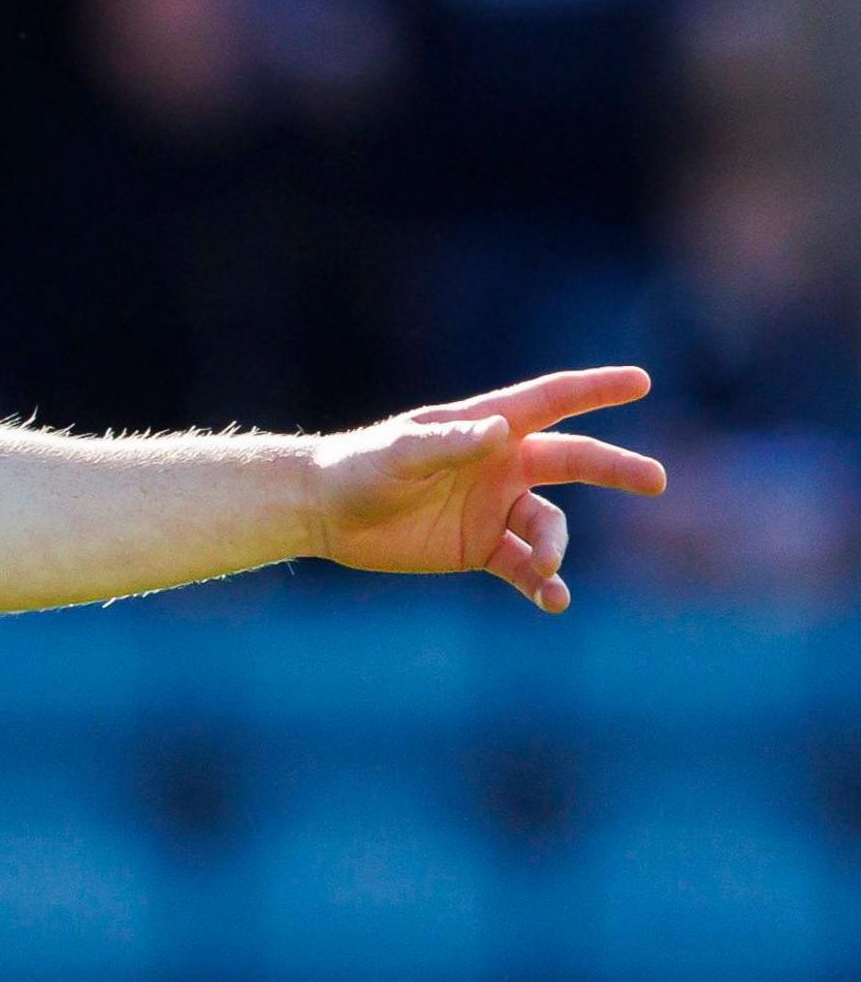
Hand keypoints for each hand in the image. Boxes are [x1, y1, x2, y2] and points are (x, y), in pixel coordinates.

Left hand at [311, 367, 670, 611]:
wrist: (327, 513)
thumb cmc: (360, 468)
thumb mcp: (400, 454)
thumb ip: (451, 443)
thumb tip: (502, 430)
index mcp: (487, 428)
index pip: (551, 402)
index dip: (595, 391)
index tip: (640, 381)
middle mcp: (502, 464)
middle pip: (574, 462)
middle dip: (615, 469)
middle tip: (655, 479)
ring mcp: (496, 508)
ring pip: (549, 525)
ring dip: (554, 546)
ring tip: (545, 568)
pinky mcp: (482, 548)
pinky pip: (524, 567)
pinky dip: (542, 583)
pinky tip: (554, 600)